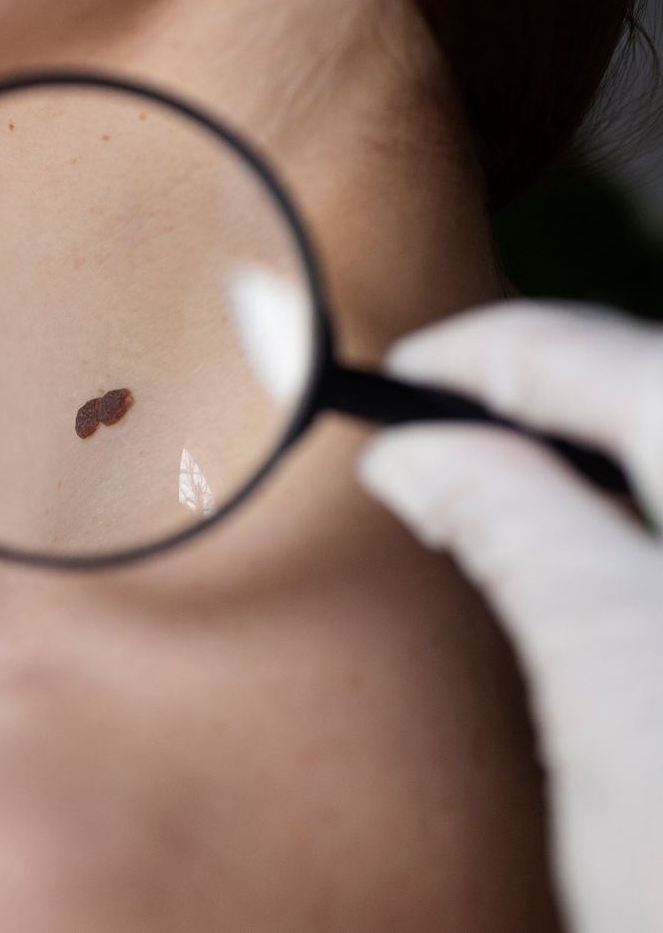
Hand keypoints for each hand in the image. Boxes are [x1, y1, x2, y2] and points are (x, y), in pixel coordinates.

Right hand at [354, 298, 662, 932]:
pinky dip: (634, 507)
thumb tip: (417, 453)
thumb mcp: (608, 677)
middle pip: (653, 387)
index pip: (603, 360)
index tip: (394, 381)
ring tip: (504, 473)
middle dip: (544, 385)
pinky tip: (597, 544)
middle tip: (433, 419)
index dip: (482, 355)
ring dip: (598, 439)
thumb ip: (512, 526)